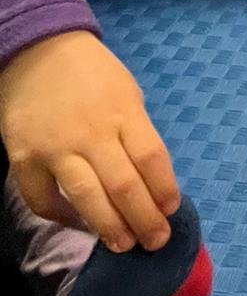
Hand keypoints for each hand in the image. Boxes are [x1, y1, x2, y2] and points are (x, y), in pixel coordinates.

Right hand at [0, 31, 179, 252]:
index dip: (164, 189)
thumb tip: (153, 181)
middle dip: (144, 219)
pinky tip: (79, 224)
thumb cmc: (93, 74)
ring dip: (109, 227)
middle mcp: (92, 132)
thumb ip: (137, 133)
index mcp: (123, 112)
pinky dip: (62, 217)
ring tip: (124, 245)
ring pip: (87, 197)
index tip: (172, 210)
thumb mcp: (127, 94)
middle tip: (156, 241)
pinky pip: (43, 198)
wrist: (38, 50)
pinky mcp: (24, 158)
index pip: (151, 158)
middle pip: (124, 185)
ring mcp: (56, 147)